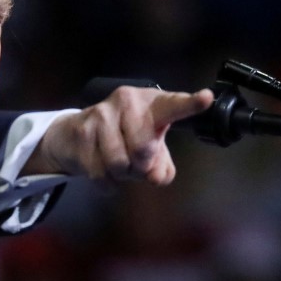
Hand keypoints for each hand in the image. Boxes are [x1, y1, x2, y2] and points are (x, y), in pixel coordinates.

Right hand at [25, 86, 214, 184]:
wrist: (74, 135)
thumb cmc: (123, 140)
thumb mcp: (150, 152)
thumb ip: (162, 168)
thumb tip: (154, 176)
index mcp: (152, 103)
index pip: (174, 106)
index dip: (190, 104)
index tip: (206, 98)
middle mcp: (128, 101)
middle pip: (143, 150)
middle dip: (140, 167)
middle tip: (135, 162)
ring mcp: (102, 114)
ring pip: (120, 163)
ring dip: (121, 174)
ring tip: (117, 163)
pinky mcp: (82, 131)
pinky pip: (100, 172)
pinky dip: (105, 182)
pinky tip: (102, 169)